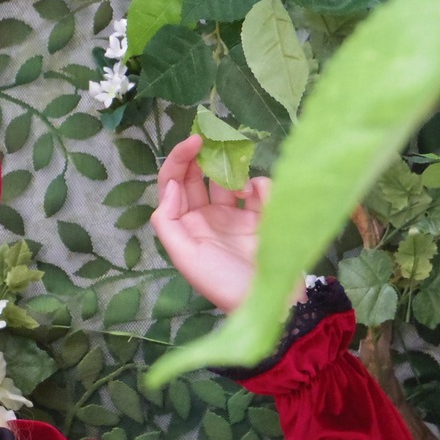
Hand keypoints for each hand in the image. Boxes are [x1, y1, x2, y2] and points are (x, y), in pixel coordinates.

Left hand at [149, 135, 270, 313]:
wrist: (271, 302)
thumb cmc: (223, 282)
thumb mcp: (186, 257)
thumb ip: (168, 221)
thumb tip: (170, 186)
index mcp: (186, 224)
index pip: (175, 183)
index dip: (179, 159)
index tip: (195, 141)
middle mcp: (207, 216)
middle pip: (199, 175)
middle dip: (204, 154)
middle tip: (215, 137)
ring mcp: (236, 215)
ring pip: (229, 177)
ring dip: (232, 167)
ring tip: (238, 172)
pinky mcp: (263, 216)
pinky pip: (258, 188)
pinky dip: (258, 185)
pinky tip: (257, 196)